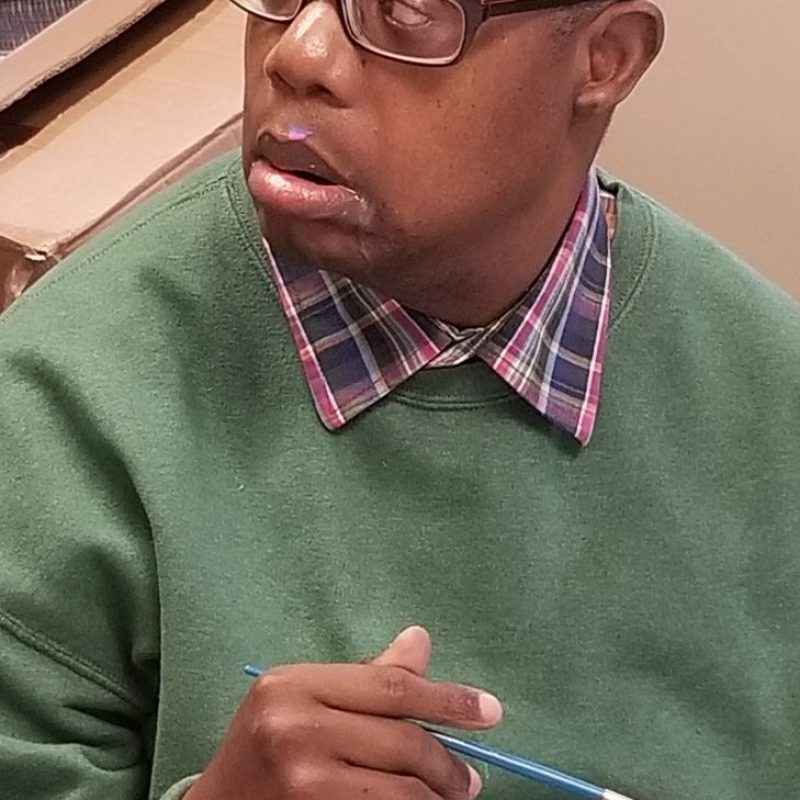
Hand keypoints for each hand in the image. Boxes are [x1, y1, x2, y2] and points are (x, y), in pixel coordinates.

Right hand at [185, 627, 502, 799]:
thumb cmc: (267, 744)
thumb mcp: (305, 696)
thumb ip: (367, 676)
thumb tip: (421, 641)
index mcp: (294, 684)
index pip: (392, 687)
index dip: (448, 700)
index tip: (490, 711)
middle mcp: (293, 728)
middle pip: (402, 743)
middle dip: (448, 764)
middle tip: (470, 778)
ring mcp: (301, 782)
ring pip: (400, 792)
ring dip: (436, 797)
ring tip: (450, 797)